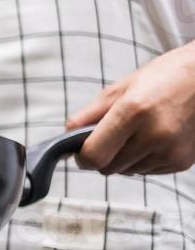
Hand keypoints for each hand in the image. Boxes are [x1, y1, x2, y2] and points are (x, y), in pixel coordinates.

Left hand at [67, 44, 194, 175]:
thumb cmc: (162, 78)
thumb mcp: (121, 88)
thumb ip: (89, 114)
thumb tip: (66, 137)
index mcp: (133, 111)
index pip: (94, 155)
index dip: (82, 157)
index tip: (80, 151)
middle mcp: (155, 135)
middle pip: (108, 168)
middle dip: (102, 156)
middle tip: (111, 136)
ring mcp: (171, 151)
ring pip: (127, 171)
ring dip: (123, 158)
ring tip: (138, 132)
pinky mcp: (182, 162)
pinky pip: (147, 171)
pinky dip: (143, 160)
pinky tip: (154, 138)